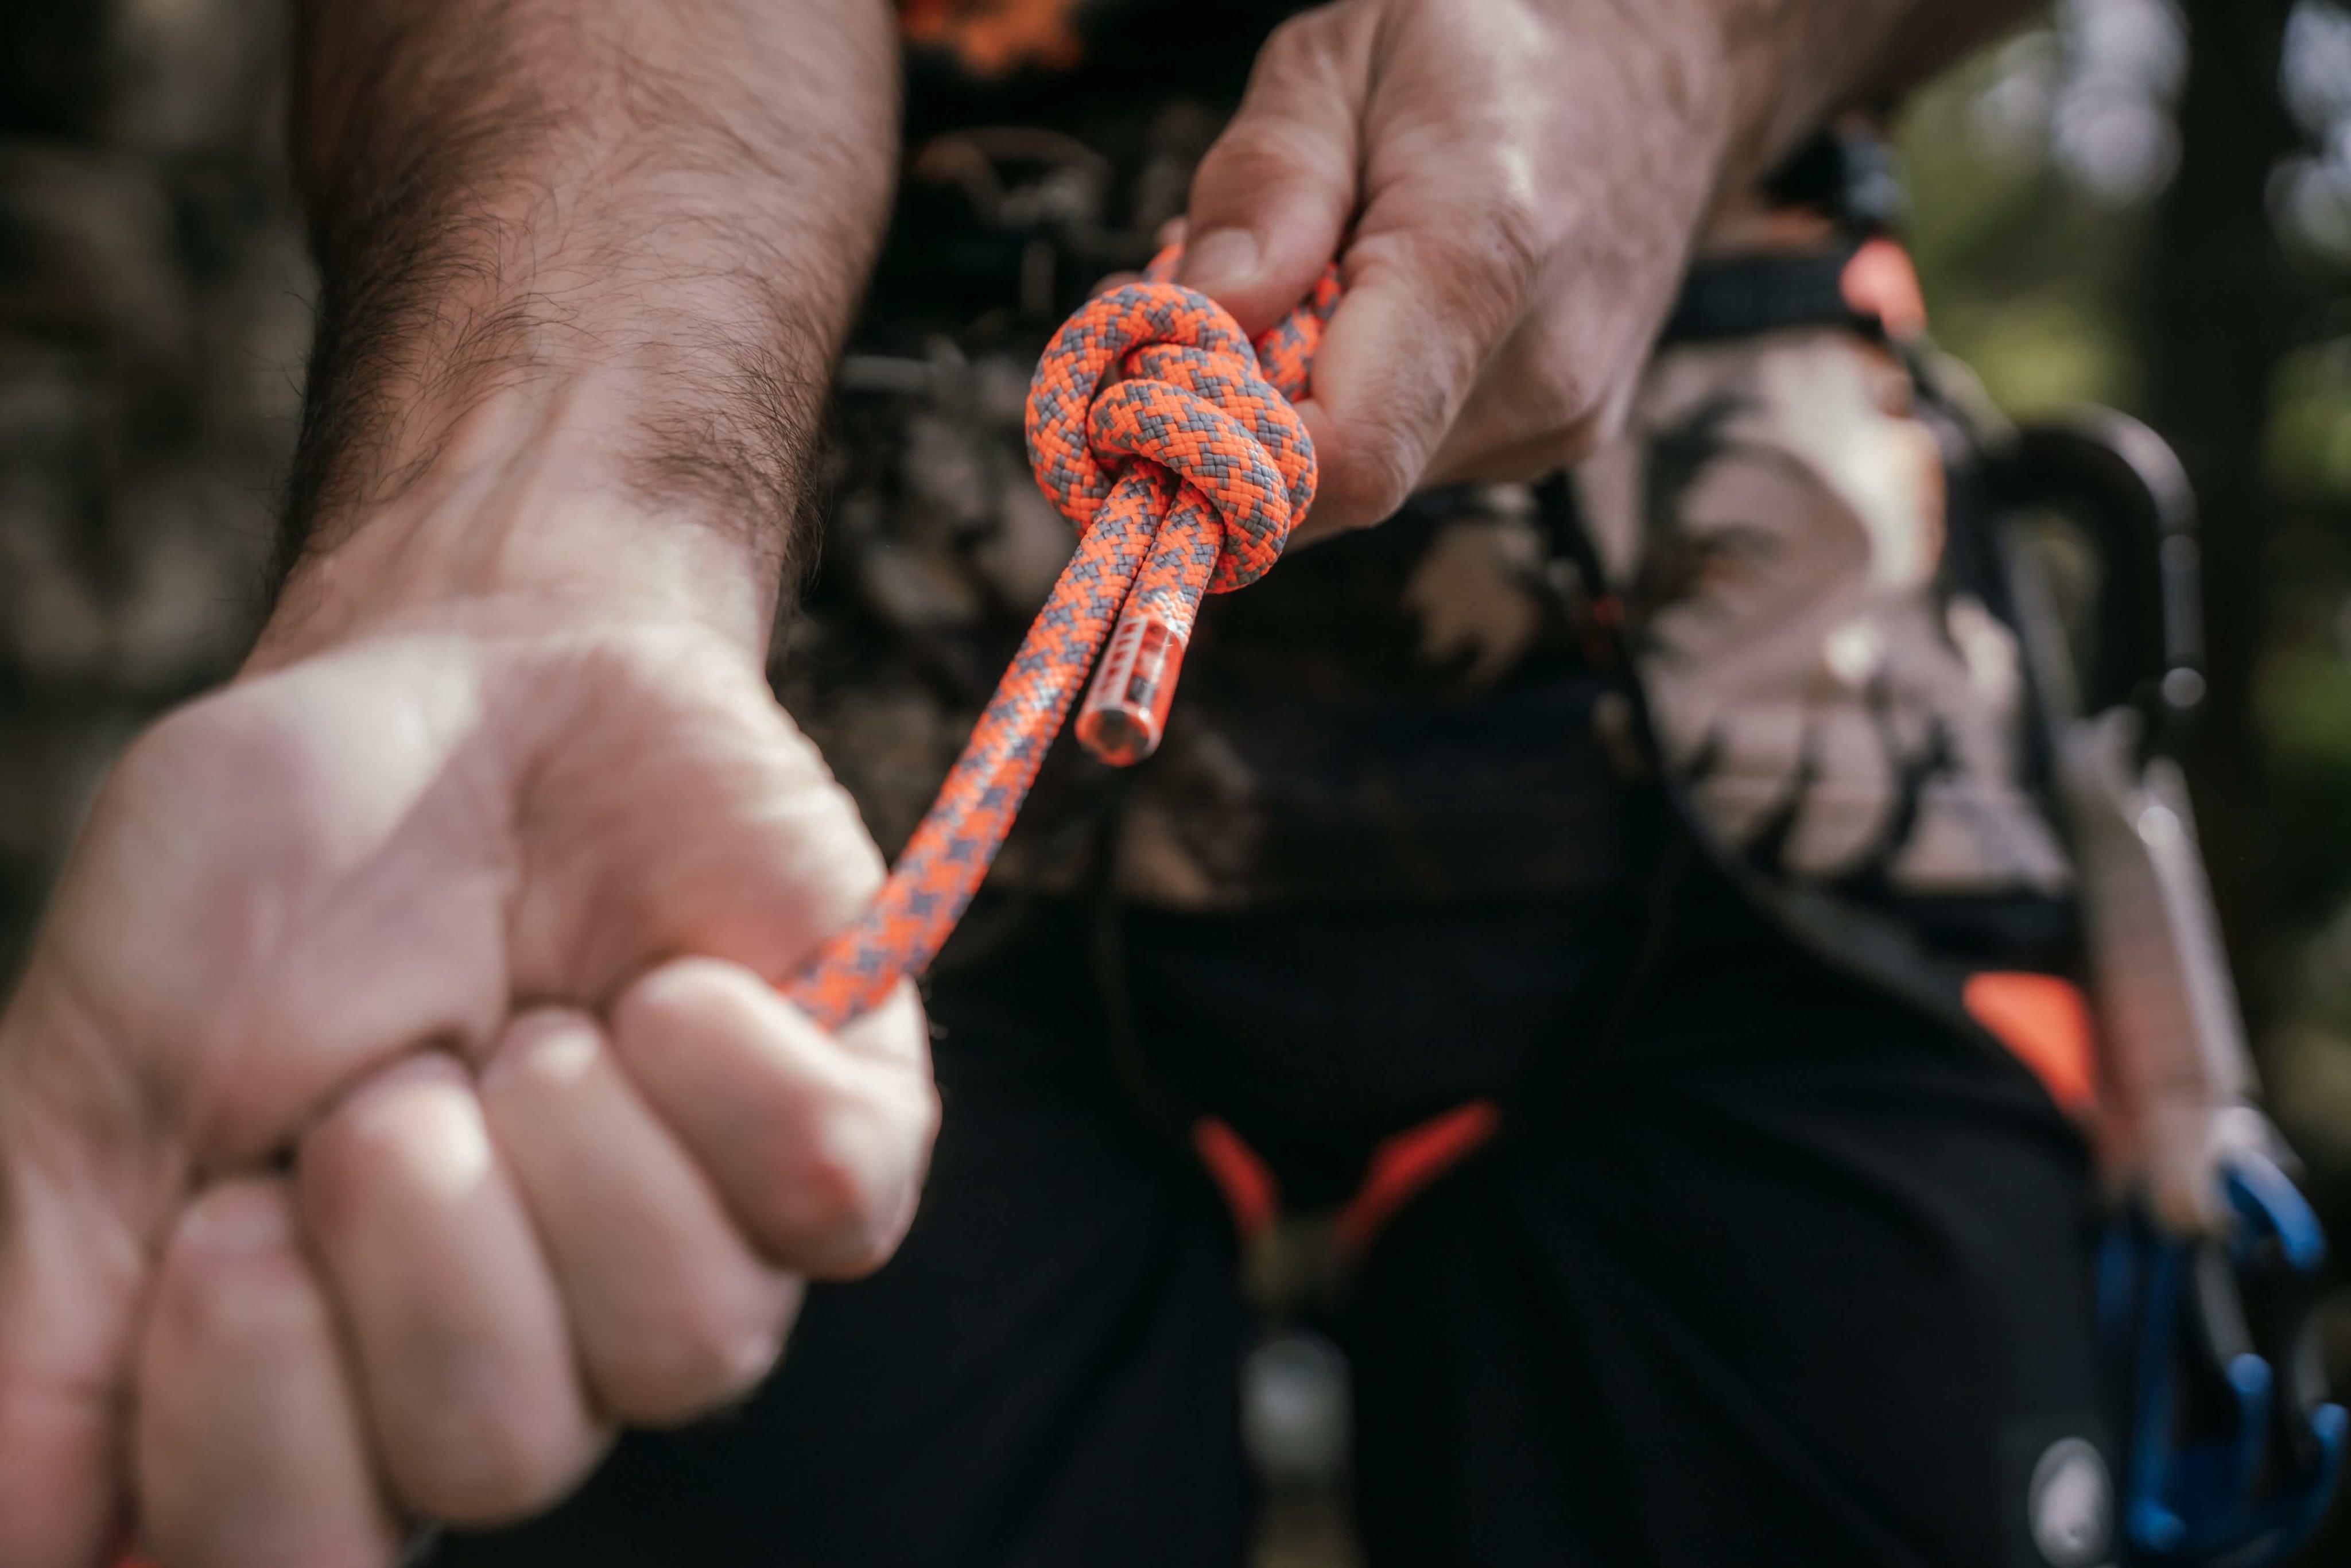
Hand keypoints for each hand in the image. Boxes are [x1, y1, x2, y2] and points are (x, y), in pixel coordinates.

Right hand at [0, 488, 935, 1565]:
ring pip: (692, 1344)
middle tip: (388, 1080)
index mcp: (343, 1369)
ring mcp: (704, 1244)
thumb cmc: (279, 872)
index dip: (253, 1420)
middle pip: (501, 1455)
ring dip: (570, 1140)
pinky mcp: (845, 1130)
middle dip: (419, 1230)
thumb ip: (50, 1295)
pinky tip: (666, 983)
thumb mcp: (107, 1057)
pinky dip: (732, 1071)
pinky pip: (835, 1197)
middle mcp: (538, 1346)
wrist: (463, 674)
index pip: (309, 1559)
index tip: (225, 1217)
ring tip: (527, 1021)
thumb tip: (31, 1541)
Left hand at [1176, 0, 1848, 537]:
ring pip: (1353, 483)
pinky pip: (1400, 459)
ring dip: (1277, 408)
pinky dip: (1338, 406)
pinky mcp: (1548, 442)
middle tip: (1177, 305)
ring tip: (1289, 282)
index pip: (1340, 459)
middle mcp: (1538, 372)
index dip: (1215, 457)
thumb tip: (1201, 316)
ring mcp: (1553, 424)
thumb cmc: (1495, 47)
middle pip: (1326, 485)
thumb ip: (1267, 182)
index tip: (1141, 386)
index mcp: (1487, 255)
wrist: (1667, 74)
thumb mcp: (1346, 54)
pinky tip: (1352, 313)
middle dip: (1222, 418)